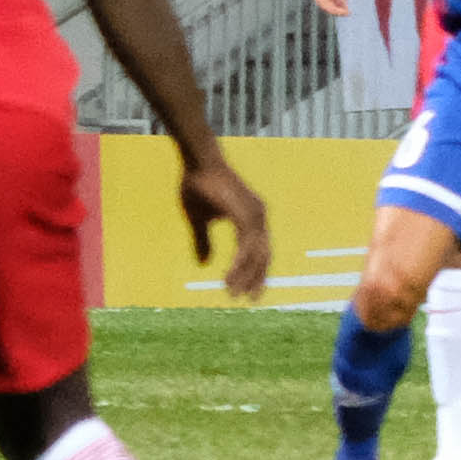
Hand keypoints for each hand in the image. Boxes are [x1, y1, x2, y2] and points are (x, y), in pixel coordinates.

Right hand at [184, 145, 273, 303]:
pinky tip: (230, 276)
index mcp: (252, 217)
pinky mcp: (246, 214)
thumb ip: (204, 241)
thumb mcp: (198, 218)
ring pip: (256, 254)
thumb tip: (204, 264)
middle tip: (246, 300)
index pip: (259, 251)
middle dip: (255, 280)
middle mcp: (259, 216)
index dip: (252, 272)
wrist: (197, 160)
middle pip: (263, 256)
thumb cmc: (197, 184)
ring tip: (234, 292)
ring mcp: (255, 215)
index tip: (244, 291)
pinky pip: (246, 246)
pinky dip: (239, 263)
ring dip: (245, 276)